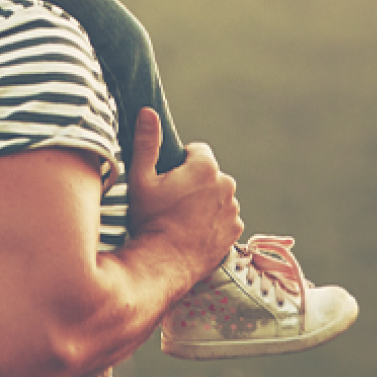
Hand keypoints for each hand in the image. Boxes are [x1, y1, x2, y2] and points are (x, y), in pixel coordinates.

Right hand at [124, 109, 240, 280]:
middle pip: (209, 174)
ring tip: (181, 220)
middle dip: (194, 182)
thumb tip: (148, 111)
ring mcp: (233, 209)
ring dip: (205, 202)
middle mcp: (226, 184)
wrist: (162, 265)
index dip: (180, 164)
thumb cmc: (150, 220)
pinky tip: (193, 232)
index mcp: (205, 167)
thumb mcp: (141, 179)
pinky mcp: (235, 231)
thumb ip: (147, 142)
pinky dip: (213, 221)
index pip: (197, 151)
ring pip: (217, 196)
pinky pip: (225, 217)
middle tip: (171, 202)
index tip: (167, 181)